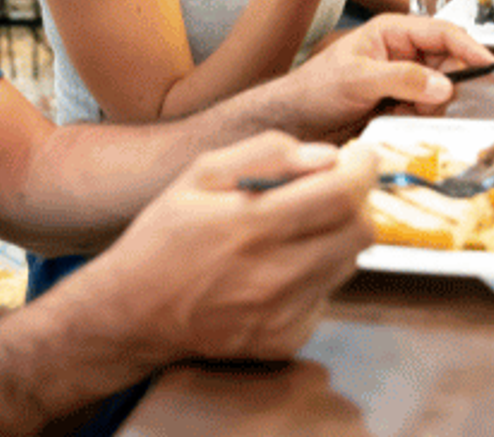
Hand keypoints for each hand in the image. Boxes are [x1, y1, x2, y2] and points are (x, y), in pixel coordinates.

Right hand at [78, 132, 378, 364]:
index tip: (359, 155)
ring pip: (349, 263)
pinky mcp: (285, 339)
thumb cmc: (162, 238)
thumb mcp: (199, 174)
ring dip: (337, 236)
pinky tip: (280, 267)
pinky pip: (326, 295)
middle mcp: (273, 275)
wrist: (131, 315)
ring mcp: (282, 314)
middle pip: (361, 231)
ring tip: (296, 228)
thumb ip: (266, 154)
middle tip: (331, 188)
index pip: (343, 194)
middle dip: (356, 201)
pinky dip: (316, 274)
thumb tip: (326, 155)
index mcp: (250, 226)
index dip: (363, 168)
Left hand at [274, 14, 493, 141]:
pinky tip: (396, 120)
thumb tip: (444, 84)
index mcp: (392, 32)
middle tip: (426, 102)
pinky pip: (428, 112)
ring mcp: (403, 80)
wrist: (293, 123)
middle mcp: (402, 53)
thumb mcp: (357, 79)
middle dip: (444, 85)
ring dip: (429, 106)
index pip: (443, 33)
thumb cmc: (313, 90)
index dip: (469, 48)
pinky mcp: (401, 105)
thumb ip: (402, 78)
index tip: (490, 65)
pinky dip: (419, 118)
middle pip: (448, 64)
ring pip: (441, 91)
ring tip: (399, 111)